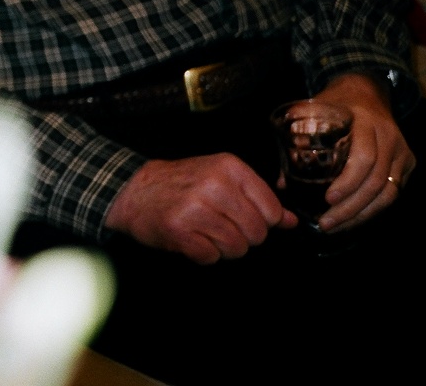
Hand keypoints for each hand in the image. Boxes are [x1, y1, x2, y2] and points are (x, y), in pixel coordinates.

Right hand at [105, 153, 296, 263]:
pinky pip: (211, 258)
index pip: (271, 210)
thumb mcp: (221, 178)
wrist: (133, 190)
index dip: (261, 221)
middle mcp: (214, 185)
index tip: (243, 217)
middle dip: (242, 238)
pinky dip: (203, 255)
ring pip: (236, 249)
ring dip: (222, 248)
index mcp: (229, 168)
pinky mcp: (179, 231)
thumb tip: (292, 221)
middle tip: (220, 226)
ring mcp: (195, 208)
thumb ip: (257, 198)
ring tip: (204, 232)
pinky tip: (191, 239)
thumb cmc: (181, 184)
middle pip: (256, 233)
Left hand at [313, 72, 413, 232]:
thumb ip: (298, 141)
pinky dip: (374, 209)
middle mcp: (389, 137)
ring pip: (389, 192)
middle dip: (351, 207)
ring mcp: (402, 150)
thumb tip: (281, 183)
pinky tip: (354, 219)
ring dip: (362, 215)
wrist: (366, 90)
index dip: (348, 182)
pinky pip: (394, 192)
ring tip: (337, 227)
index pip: (363, 158)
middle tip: (326, 223)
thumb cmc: (335, 103)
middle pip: (376, 180)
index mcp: (365, 122)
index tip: (328, 199)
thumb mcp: (314, 111)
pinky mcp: (408, 162)